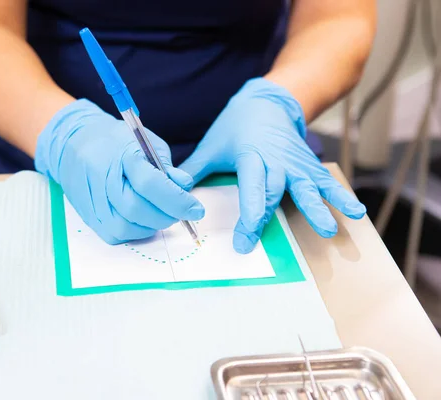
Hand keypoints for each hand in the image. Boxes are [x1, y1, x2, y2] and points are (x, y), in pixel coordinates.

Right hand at [35, 99, 204, 243]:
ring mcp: (93, 200)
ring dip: (152, 226)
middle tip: (179, 211)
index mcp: (122, 156)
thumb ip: (166, 166)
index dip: (178, 201)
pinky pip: (116, 235)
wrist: (73, 144)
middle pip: (138, 210)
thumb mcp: (145, 142)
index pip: (152, 184)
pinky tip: (142, 219)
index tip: (196, 210)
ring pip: (127, 228)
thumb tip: (185, 187)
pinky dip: (135, 232)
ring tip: (160, 213)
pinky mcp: (89, 217)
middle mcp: (104, 180)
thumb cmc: (115, 142)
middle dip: (167, 216)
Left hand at [179, 78, 365, 253]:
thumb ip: (194, 169)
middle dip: (269, 218)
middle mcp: (277, 161)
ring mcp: (296, 163)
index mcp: (251, 156)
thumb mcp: (211, 145)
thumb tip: (175, 190)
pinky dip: (340, 196)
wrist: (267, 101)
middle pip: (275, 192)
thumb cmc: (235, 126)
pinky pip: (325, 182)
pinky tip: (355, 213)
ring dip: (318, 208)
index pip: (251, 187)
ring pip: (307, 187)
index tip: (244, 239)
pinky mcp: (308, 166)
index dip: (249, 213)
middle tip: (263, 242)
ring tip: (329, 229)